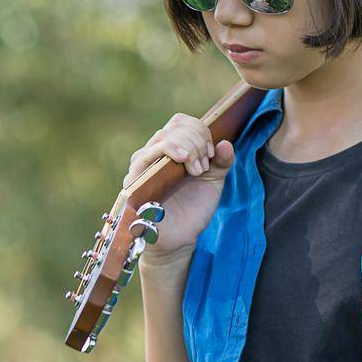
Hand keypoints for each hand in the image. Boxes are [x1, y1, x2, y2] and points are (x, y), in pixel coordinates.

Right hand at [122, 113, 235, 256]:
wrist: (181, 239)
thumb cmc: (193, 209)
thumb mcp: (213, 182)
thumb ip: (221, 162)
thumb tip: (226, 143)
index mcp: (170, 149)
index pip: (180, 122)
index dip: (200, 131)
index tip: (212, 154)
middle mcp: (153, 153)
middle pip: (174, 126)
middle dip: (197, 142)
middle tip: (204, 167)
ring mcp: (141, 165)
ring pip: (163, 137)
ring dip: (187, 148)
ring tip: (197, 171)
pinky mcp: (135, 180)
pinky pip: (147, 155)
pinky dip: (169, 150)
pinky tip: (184, 160)